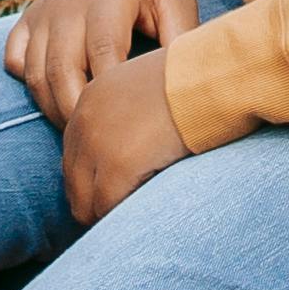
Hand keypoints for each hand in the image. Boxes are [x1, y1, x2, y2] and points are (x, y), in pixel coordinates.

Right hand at [7, 0, 198, 123]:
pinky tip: (55, 99)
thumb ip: (180, 43)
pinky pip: (15, 59)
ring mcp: (44, 9)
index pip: (102, 55)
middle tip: (98, 143)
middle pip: (60, 69)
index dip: (110, 96)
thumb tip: (185, 92)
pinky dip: (29, 84)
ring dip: (52, 107)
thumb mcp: (180, 2)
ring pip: (34, 72)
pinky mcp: (30, 16)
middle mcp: (68, 2)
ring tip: (79, 132)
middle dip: (76, 113)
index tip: (125, 128)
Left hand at [61, 47, 192, 225]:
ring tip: (137, 214)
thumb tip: (138, 143)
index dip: (94, 179)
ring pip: (85, 203)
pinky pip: (108, 207)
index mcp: (90, 100)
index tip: (118, 191)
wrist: (215, 74)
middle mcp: (84, 121)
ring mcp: (98, 143)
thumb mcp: (149, 88)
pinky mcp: (118, 164)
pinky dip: (124, 215)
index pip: (75, 155)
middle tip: (126, 211)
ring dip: (109, 213)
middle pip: (73, 182)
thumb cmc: (198, 80)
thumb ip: (132, 114)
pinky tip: (146, 209)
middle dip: (96, 202)